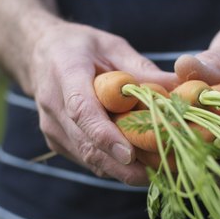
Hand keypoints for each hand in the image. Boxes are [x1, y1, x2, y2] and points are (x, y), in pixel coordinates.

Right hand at [26, 18, 177, 184]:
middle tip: (158, 172)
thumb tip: (180, 87)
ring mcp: (52, 128)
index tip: (129, 154)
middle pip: (86, 143)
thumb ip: (142, 69)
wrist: (40, 55)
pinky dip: (113, 165)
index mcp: (65, 73)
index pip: (82, 110)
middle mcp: (52, 104)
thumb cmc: (81, 47)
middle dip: (122, 164)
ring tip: (156, 172)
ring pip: (88, 158)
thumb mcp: (112, 46)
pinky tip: (139, 166)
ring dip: (121, 170)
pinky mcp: (57, 142)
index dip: (105, 135)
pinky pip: (87, 159)